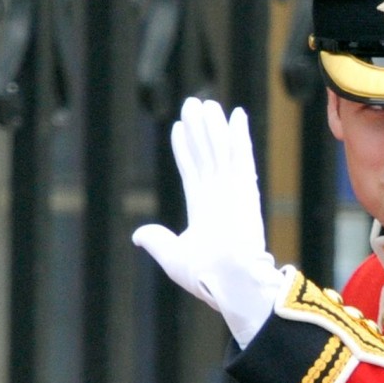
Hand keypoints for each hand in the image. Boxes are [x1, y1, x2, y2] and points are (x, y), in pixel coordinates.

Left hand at [132, 96, 283, 346]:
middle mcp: (220, 196)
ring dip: (214, 126)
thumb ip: (157, 240)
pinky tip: (235, 114)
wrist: (229, 280)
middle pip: (208, 154)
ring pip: (221, 149)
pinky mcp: (245, 188)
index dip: (185, 149)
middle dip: (200, 130)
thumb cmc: (204, 275)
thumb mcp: (172, 256)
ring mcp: (233, 191)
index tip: (179, 128)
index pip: (192, 171)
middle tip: (194, 104)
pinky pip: (240, 154)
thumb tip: (139, 234)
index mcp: (205, 211)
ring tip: (206, 102)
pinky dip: (238, 134)